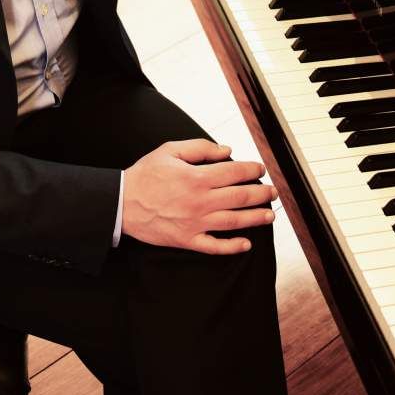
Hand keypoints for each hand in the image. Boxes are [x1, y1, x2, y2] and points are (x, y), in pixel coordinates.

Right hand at [121, 140, 277, 254]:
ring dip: (255, 218)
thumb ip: (200, 148)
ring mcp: (195, 222)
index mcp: (196, 177)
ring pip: (233, 221)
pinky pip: (214, 246)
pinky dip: (231, 246)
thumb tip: (227, 151)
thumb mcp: (169, 151)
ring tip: (269, 215)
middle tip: (273, 192)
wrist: (121, 203)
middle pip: (240, 196)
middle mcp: (200, 201)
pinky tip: (246, 244)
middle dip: (261, 193)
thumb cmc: (145, 175)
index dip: (251, 169)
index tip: (260, 169)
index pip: (234, 172)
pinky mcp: (187, 239)